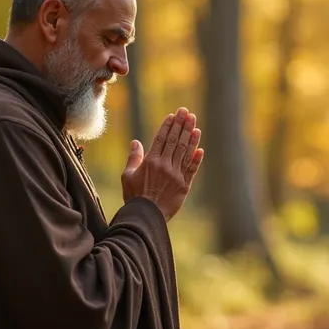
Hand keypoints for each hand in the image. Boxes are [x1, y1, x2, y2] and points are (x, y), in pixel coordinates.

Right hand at [121, 107, 203, 221]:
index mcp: (151, 162)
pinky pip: (192, 169)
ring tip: (195, 124)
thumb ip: (133, 158)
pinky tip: (200, 148)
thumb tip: (136, 142)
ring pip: (185, 152)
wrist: (146, 216)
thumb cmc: (134, 197)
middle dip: (181, 125)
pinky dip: (196, 159)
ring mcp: (176, 175)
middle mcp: (165, 166)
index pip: (161, 139)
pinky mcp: (184, 185)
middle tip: (186, 112)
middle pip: (175, 141)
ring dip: (190, 137)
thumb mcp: (127, 176)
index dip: (168, 126)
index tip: (173, 115)